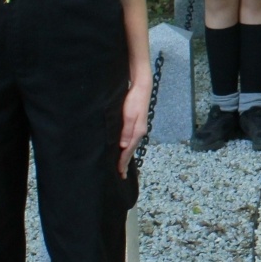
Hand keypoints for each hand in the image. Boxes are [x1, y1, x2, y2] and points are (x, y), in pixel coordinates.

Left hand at [118, 58, 151, 177]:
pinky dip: (128, 147)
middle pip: (131, 150)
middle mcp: (139, 132)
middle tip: (121, 175)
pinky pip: (132, 140)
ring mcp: (139, 128)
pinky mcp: (137, 123)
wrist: (141, 87)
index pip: (128, 151)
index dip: (123, 162)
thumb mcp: (129, 115)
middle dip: (125, 162)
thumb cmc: (134, 100)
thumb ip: (126, 131)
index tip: (119, 173)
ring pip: (131, 146)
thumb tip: (123, 146)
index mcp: (137, 132)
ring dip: (126, 155)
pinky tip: (124, 148)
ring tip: (122, 165)